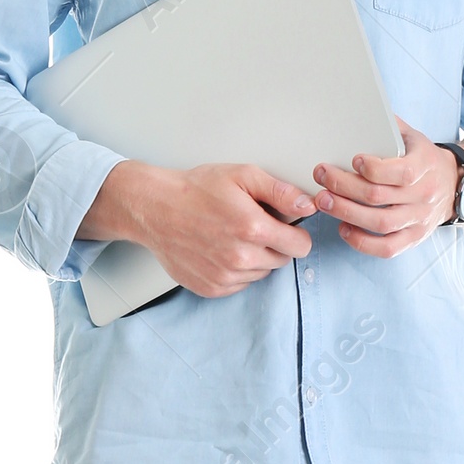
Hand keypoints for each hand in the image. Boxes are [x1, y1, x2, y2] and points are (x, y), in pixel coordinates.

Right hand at [79, 159, 317, 299]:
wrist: (155, 209)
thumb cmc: (196, 189)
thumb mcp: (242, 176)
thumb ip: (280, 191)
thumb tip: (308, 204)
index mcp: (252, 228)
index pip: (300, 246)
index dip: (296, 234)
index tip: (285, 226)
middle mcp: (240, 258)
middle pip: (282, 261)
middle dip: (274, 244)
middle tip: (251, 225)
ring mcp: (225, 276)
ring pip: (261, 273)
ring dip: (255, 257)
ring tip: (232, 235)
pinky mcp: (212, 288)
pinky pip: (240, 283)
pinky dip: (236, 270)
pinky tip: (220, 249)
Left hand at [311, 119, 458, 257]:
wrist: (454, 186)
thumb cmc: (424, 158)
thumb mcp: (413, 137)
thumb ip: (389, 126)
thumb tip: (359, 107)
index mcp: (424, 166)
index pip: (399, 172)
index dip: (372, 168)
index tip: (352, 159)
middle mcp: (423, 195)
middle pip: (379, 196)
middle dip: (344, 186)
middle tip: (321, 175)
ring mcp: (419, 219)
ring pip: (380, 223)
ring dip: (346, 213)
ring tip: (323, 201)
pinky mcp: (414, 237)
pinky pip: (387, 248)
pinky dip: (362, 242)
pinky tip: (343, 228)